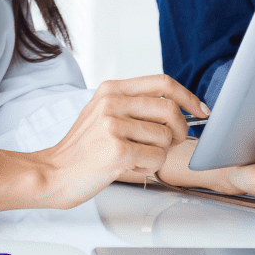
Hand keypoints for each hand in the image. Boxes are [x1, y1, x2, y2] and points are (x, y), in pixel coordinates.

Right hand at [33, 74, 209, 209]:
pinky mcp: (118, 150)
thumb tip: (176, 108)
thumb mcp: (102, 113)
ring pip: (166, 137)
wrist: (53, 172)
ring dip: (158, 153)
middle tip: (168, 143)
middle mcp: (112, 102)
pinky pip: (156, 158)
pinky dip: (149, 167)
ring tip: (135, 157)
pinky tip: (129, 166)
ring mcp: (114, 125)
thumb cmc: (82, 148)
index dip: (188, 96)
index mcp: (111, 89)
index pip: (162, 82)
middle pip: (170, 110)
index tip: (201, 110)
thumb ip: (133, 105)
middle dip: (179, 131)